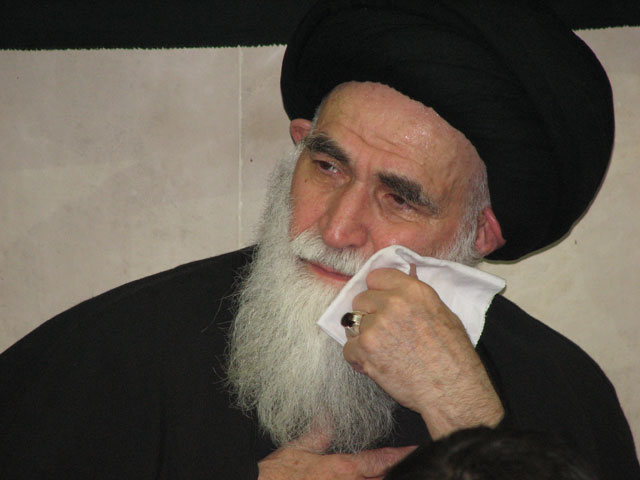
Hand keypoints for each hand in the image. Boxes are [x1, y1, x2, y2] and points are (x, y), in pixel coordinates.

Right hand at [258, 428, 414, 479]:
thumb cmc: (277, 475)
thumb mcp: (297, 449)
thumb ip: (318, 433)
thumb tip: (329, 414)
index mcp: (342, 470)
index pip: (379, 461)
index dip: (400, 455)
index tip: (416, 450)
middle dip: (399, 473)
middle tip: (416, 465)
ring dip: (386, 479)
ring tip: (400, 472)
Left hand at [342, 264, 503, 438]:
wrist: (452, 389)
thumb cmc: (453, 355)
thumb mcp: (442, 314)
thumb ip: (414, 299)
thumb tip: (397, 290)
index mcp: (413, 291)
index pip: (376, 276)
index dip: (377, 291)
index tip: (380, 301)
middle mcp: (392, 303)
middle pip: (361, 299)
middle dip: (368, 314)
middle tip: (383, 332)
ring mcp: (376, 325)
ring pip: (352, 324)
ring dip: (363, 337)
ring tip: (383, 351)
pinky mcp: (365, 348)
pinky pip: (348, 348)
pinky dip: (358, 358)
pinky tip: (376, 364)